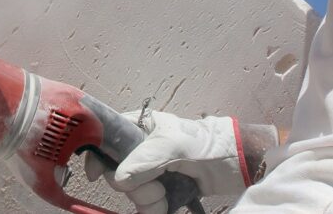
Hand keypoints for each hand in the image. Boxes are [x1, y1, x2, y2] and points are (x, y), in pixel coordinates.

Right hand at [84, 111, 248, 213]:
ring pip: (132, 193)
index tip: (96, 174)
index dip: (99, 155)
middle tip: (156, 182)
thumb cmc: (206, 143)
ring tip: (167, 194)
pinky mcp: (162, 191)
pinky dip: (156, 209)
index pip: (107, 138)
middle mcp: (142, 150)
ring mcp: (152, 172)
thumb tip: (118, 179)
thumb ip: (144, 160)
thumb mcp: (173, 145)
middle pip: (118, 173)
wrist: (235, 165)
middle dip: (136, 185)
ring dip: (149, 199)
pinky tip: (169, 205)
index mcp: (140, 127)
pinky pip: (147, 206)